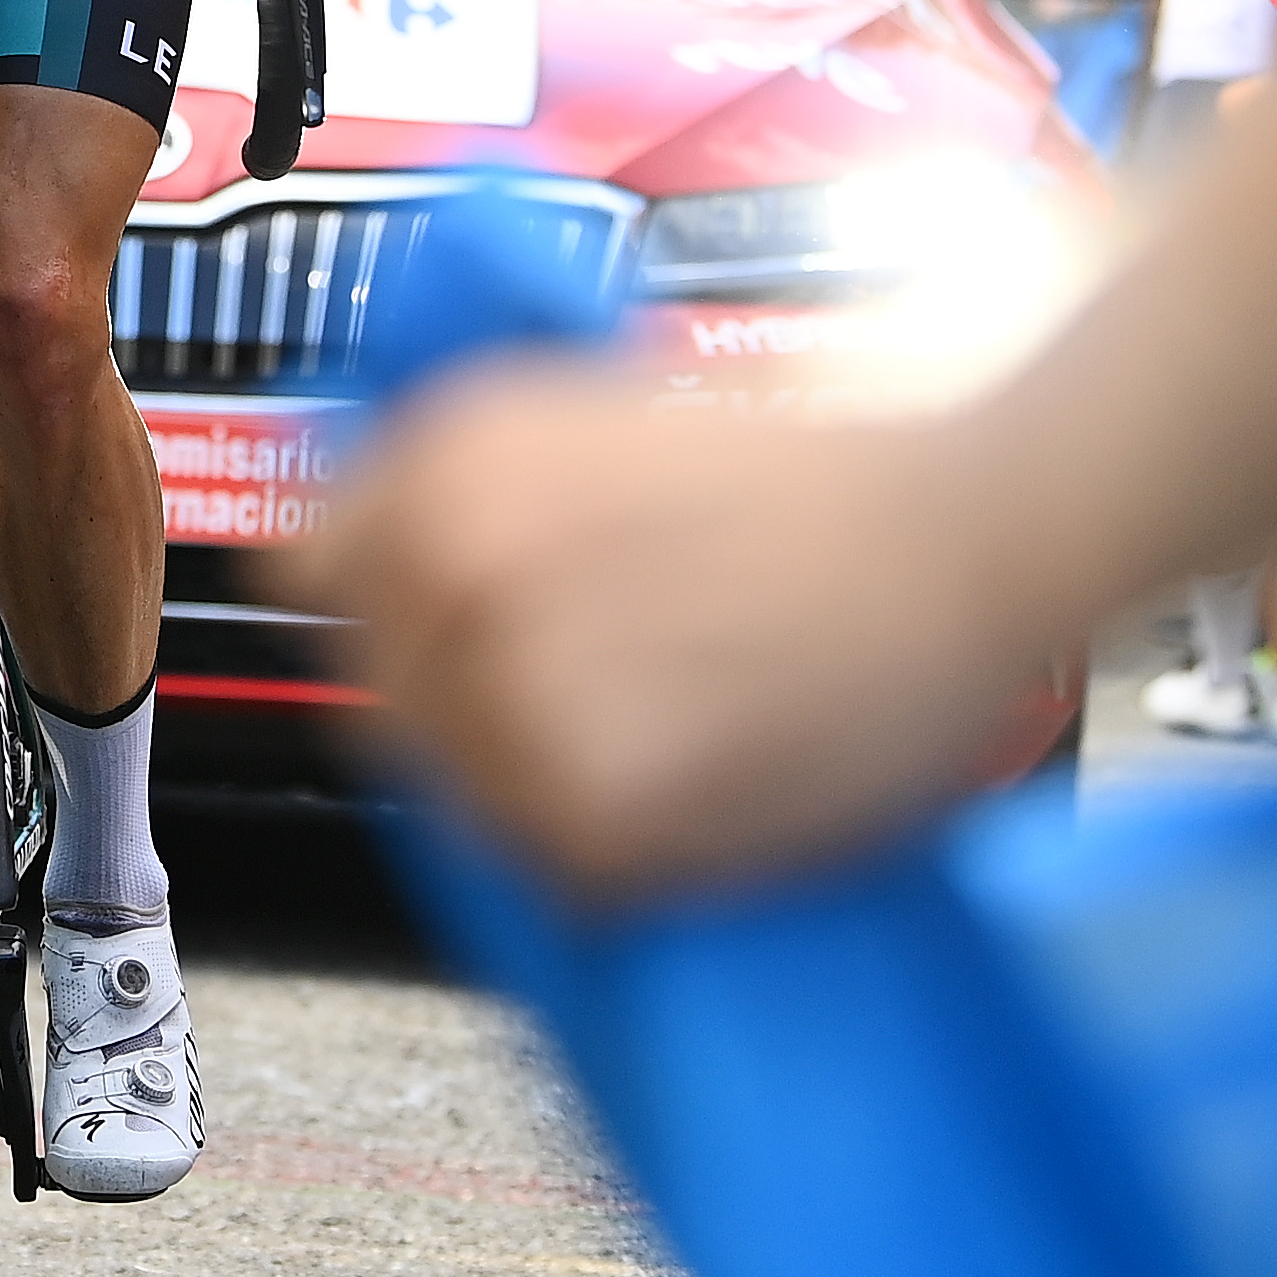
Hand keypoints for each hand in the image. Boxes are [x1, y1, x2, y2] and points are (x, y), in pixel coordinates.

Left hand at [293, 362, 1069, 898]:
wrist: (965, 532)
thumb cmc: (820, 480)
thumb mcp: (598, 416)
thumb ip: (473, 482)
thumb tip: (380, 542)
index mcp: (446, 462)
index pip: (311, 572)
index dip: (383, 602)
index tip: (441, 621)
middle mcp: (456, 571)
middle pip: (383, 693)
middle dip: (468, 697)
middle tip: (600, 677)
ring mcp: (512, 697)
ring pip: (463, 787)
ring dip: (541, 776)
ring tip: (670, 717)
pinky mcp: (589, 814)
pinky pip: (549, 861)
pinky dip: (612, 842)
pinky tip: (698, 771)